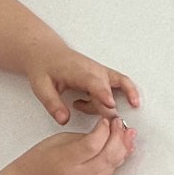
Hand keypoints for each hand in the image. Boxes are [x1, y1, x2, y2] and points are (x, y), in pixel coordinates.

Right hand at [12, 117, 134, 174]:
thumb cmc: (37, 164)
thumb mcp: (55, 142)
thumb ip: (80, 138)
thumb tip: (102, 132)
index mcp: (66, 159)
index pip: (93, 144)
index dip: (104, 130)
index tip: (106, 120)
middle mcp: (79, 174)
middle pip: (108, 155)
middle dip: (118, 136)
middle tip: (120, 124)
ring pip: (113, 165)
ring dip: (124, 148)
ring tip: (128, 134)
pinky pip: (110, 172)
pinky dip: (119, 159)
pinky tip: (124, 149)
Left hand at [24, 34, 139, 124]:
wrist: (48, 53)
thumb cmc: (45, 67)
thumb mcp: (41, 87)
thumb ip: (53, 104)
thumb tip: (64, 119)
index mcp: (77, 71)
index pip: (94, 82)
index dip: (103, 94)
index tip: (110, 104)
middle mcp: (93, 70)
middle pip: (108, 91)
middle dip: (106, 108)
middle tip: (95, 120)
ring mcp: (101, 72)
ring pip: (116, 89)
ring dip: (109, 104)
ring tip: (81, 105)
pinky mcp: (105, 75)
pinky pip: (122, 84)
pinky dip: (128, 92)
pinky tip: (132, 102)